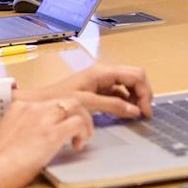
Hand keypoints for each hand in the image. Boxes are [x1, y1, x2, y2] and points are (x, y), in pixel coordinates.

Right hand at [0, 94, 96, 187]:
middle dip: (78, 113)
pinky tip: (78, 145)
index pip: (50, 102)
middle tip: (80, 130)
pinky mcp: (52, 133)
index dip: (62, 114)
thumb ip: (24, 131)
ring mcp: (43, 118)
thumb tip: (35, 141)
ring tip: (83, 138)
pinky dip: (84, 133)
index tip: (65, 125)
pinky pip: (78, 123)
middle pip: (67, 99)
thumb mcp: (9, 135)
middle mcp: (33, 107)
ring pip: (77, 106)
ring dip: (85, 121)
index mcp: (20, 106)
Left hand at [28, 64, 150, 119]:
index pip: (136, 75)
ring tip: (136, 116)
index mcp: (104, 71)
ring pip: (129, 85)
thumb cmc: (60, 98)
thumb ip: (113, 106)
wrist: (41, 102)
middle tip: (144, 114)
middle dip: (143, 94)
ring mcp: (103, 81)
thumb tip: (136, 111)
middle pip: (135, 78)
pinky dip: (126, 102)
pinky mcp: (99, 90)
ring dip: (136, 99)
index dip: (145, 92)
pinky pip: (120, 93)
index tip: (146, 112)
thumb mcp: (88, 103)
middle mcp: (106, 72)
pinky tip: (125, 114)